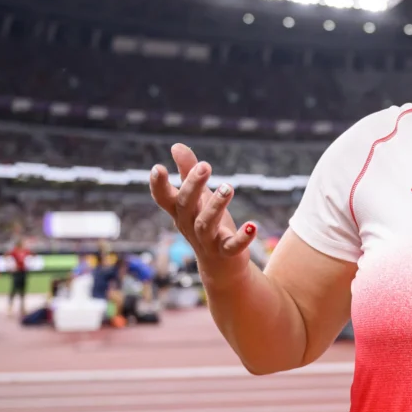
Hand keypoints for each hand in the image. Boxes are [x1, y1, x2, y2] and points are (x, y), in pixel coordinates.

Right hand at [149, 143, 255, 281]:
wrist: (220, 266)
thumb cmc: (206, 224)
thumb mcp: (198, 198)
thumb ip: (187, 172)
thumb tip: (176, 145)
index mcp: (181, 212)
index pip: (164, 198)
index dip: (158, 185)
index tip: (158, 167)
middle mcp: (190, 225)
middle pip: (186, 205)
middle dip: (193, 186)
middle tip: (205, 165)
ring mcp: (207, 240)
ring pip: (206, 223)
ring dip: (216, 206)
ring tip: (228, 187)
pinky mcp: (227, 252)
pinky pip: (233, 246)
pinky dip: (243, 237)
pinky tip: (253, 226)